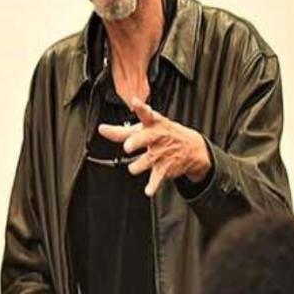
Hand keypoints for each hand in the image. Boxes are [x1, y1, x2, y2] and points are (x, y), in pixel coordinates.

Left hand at [97, 95, 212, 196]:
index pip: (146, 114)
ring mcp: (161, 153)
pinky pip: (157, 179)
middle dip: (136, 142)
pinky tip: (148, 191)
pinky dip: (152, 186)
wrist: (191, 147)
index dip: (141, 108)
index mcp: (153, 124)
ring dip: (138, 166)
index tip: (135, 102)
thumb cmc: (162, 134)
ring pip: (147, 161)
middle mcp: (157, 137)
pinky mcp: (165, 168)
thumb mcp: (145, 129)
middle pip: (145, 138)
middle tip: (128, 147)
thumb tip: (102, 129)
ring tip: (133, 168)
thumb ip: (121, 131)